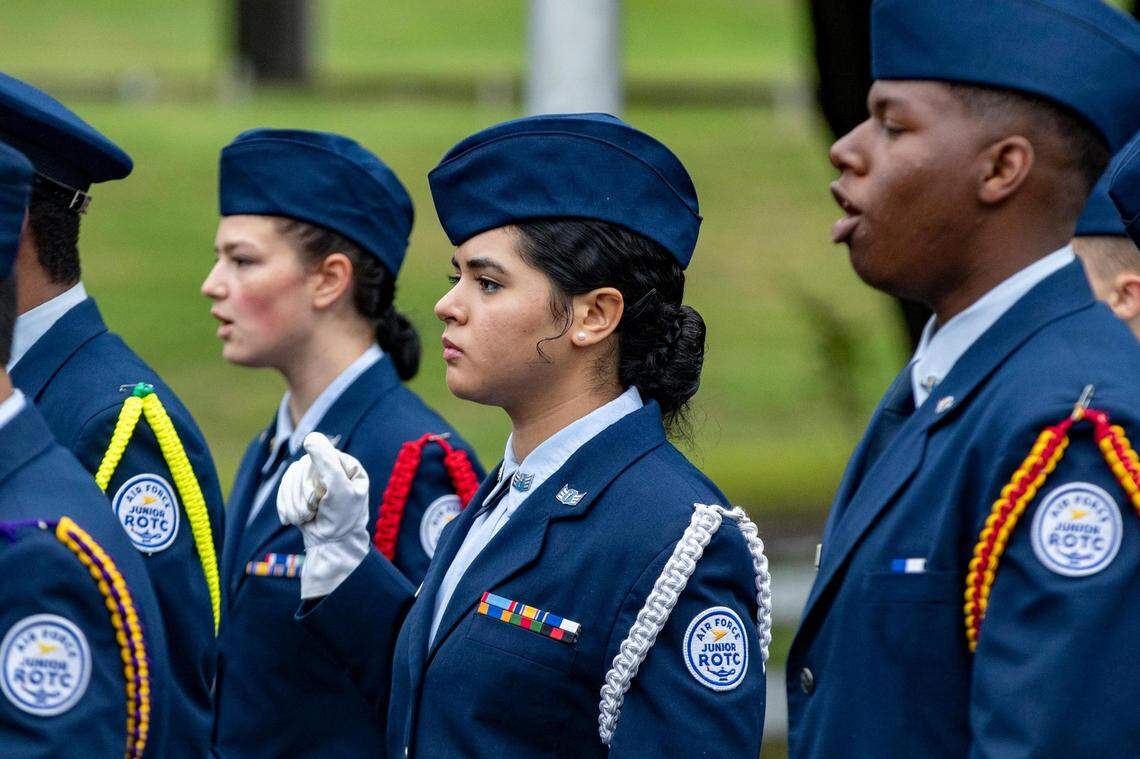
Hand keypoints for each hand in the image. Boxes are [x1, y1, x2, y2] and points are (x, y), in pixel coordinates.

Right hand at [277, 432, 370, 598]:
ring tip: (304, 517)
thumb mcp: (339, 489)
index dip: (315, 477)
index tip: (322, 496)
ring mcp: (316, 481)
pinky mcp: (301, 492)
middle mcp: (332, 470)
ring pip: (291, 477)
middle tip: (310, 511)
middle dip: (301, 492)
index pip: (321, 455)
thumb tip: (310, 437)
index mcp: (348, 466)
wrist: (330, 547)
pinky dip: (285, 505)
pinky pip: (283, 489)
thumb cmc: (342, 520)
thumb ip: (327, 462)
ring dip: (293, 501)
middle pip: (302, 466)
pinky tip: (294, 520)